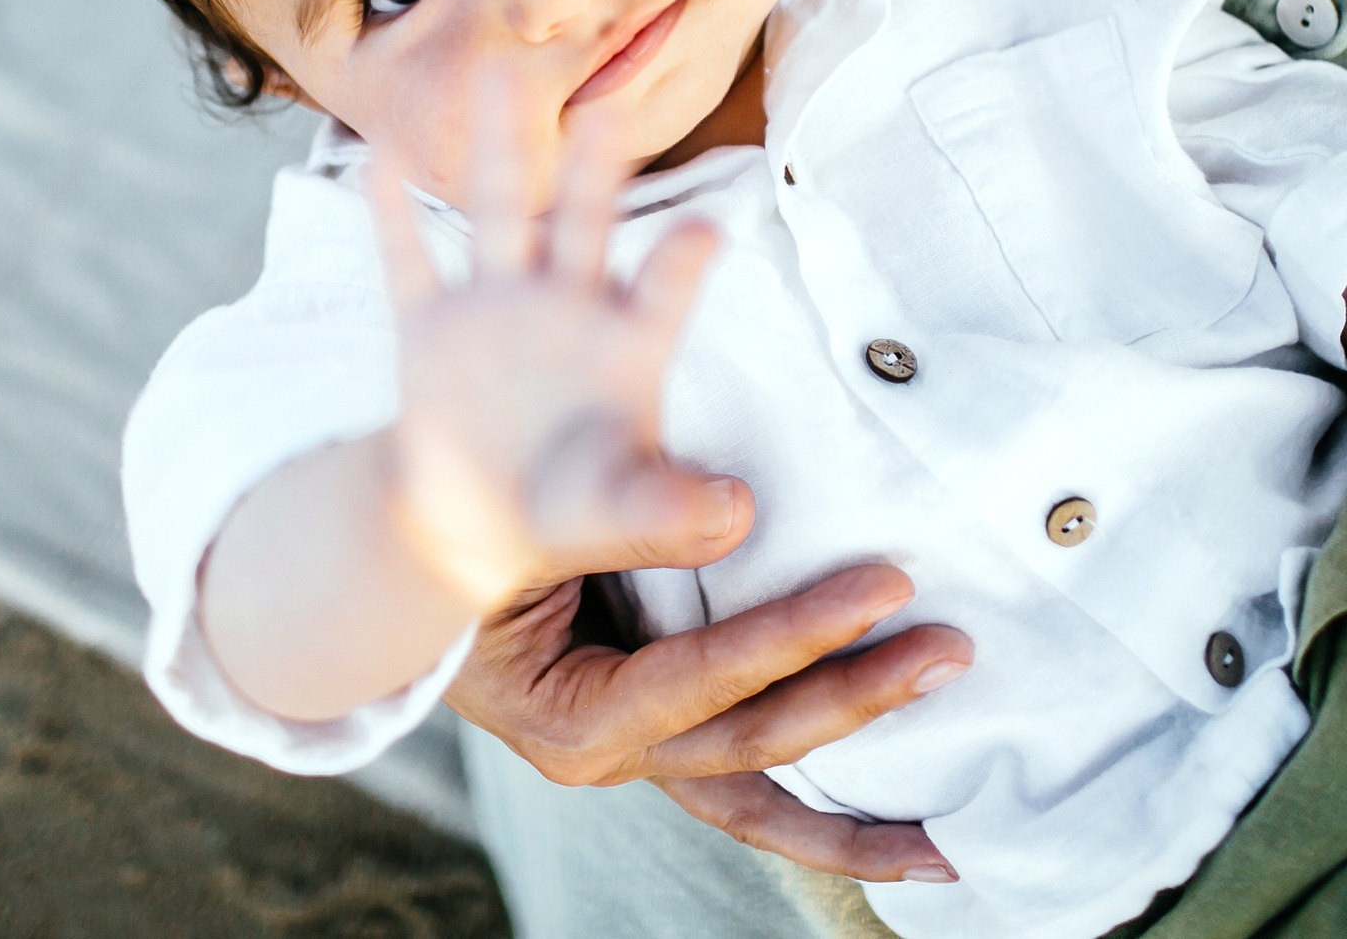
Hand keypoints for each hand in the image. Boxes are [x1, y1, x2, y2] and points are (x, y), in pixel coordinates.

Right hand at [366, 70, 722, 606]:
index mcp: (627, 346)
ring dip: (500, 150)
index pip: (662, 294)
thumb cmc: (572, 506)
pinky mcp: (432, 329)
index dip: (681, 263)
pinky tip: (380, 154)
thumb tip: (740, 514)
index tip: (707, 228)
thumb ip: (677, 512)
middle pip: (584, 225)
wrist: (482, 519)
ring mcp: (497, 309)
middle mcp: (567, 308)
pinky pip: (409, 261)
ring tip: (500, 77)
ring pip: (500, 213)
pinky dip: (391, 212)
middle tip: (610, 109)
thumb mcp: (627, 513)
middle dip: (595, 172)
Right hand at [450, 546, 970, 883]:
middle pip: (751, 745)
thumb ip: (623, 519)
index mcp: (567, 711)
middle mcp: (608, 751)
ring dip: (854, 813)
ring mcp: (640, 753)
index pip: (702, 679)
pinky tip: (900, 830)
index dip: (796, 635)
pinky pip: (749, 783)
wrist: (397, 566)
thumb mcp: (521, 524)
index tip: (883, 588)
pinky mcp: (663, 735)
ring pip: (758, 800)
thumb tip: (739, 509)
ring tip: (947, 838)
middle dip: (855, 703)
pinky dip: (819, 809)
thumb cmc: (456, 532)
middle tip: (949, 650)